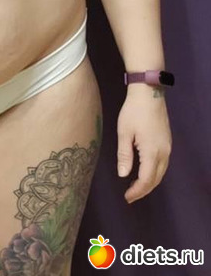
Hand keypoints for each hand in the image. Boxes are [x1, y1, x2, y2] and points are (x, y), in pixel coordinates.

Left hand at [117, 83, 171, 202]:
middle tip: (130, 196)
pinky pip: (163, 164)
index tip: (127, 197)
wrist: (149, 93)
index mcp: (152, 152)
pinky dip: (155, 173)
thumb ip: (124, 155)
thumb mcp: (124, 133)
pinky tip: (145, 172)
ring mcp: (168, 147)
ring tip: (136, 187)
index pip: (146, 179)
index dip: (137, 191)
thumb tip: (123, 175)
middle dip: (144, 190)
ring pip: (161, 172)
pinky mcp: (167, 141)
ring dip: (150, 182)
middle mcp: (164, 152)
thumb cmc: (133, 111)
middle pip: (156, 179)